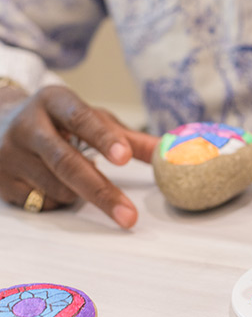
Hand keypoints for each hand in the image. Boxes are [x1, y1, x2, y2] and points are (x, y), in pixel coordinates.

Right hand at [0, 85, 157, 226]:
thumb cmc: (58, 122)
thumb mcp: (90, 118)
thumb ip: (129, 138)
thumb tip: (169, 152)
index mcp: (53, 101)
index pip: (81, 119)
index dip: (104, 138)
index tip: (125, 157)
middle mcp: (26, 125)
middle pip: (67, 163)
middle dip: (101, 191)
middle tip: (129, 215)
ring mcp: (9, 155)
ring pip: (57, 189)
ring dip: (80, 194)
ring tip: (79, 176)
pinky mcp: (1, 182)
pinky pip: (42, 203)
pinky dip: (59, 201)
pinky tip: (53, 183)